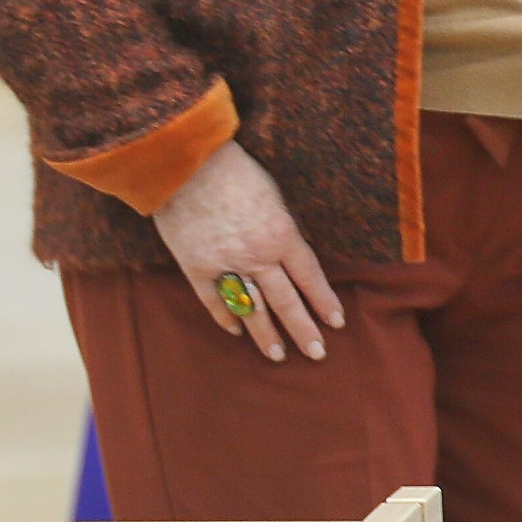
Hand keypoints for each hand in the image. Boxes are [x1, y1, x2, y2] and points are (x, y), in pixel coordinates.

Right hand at [152, 139, 344, 362]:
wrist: (186, 166)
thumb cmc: (234, 171)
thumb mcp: (273, 195)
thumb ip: (282, 228)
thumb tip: (287, 253)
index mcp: (282, 234)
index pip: (310, 277)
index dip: (323, 301)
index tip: (335, 323)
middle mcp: (258, 256)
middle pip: (286, 301)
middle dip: (303, 329)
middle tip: (316, 353)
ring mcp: (226, 264)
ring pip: (252, 308)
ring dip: (266, 334)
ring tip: (277, 355)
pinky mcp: (196, 267)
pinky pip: (214, 300)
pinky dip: (226, 317)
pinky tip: (236, 332)